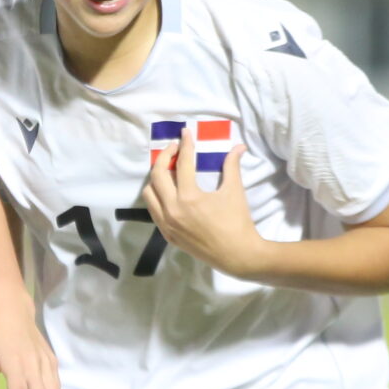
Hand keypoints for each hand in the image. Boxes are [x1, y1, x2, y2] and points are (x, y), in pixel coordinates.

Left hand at [144, 136, 264, 277]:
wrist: (237, 255)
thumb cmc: (238, 222)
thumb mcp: (234, 191)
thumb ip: (232, 166)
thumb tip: (239, 146)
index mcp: (189, 197)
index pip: (183, 164)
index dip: (185, 145)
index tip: (185, 133)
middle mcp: (172, 210)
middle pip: (157, 175)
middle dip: (165, 157)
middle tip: (175, 149)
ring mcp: (167, 224)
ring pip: (149, 193)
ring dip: (156, 178)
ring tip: (169, 170)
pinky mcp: (168, 234)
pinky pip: (154, 211)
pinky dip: (157, 197)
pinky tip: (169, 192)